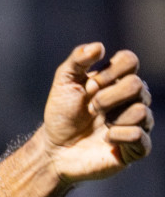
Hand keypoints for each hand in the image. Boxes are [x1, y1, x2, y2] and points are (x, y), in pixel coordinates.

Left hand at [43, 42, 152, 183]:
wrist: (54, 149)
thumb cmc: (61, 115)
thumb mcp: (64, 83)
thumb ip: (77, 60)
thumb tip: (99, 47)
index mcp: (118, 80)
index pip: (130, 60)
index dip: (110, 71)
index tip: (90, 86)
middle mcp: (132, 99)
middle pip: (137, 85)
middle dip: (108, 97)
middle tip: (92, 108)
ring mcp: (136, 122)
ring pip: (141, 111)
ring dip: (114, 118)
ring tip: (100, 125)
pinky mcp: (135, 147)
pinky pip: (141, 136)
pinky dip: (120, 136)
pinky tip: (106, 139)